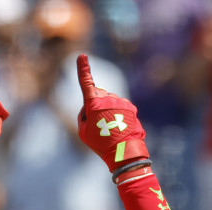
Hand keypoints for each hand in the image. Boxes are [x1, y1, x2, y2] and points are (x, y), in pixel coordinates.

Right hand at [77, 54, 149, 171]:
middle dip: (95, 104)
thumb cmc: (100, 143)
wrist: (123, 152)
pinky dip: (117, 113)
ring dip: (107, 110)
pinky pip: (120, 106)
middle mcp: (107, 98)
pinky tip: (118, 126)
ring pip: (109, 101)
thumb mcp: (83, 131)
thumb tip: (90, 106)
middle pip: (97, 95)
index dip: (83, 69)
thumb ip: (83, 115)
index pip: (86, 83)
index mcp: (93, 104)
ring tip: (109, 128)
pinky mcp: (130, 106)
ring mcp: (120, 101)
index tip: (82, 56)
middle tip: (97, 123)